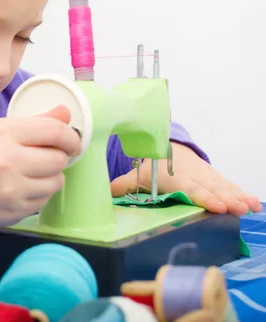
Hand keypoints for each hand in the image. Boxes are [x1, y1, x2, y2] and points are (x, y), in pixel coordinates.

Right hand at [0, 105, 81, 230]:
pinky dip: (39, 194)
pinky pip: (44, 201)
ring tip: (32, 174)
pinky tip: (22, 188)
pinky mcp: (13, 211)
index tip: (72, 142)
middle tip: (46, 157)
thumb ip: (34, 122)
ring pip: (55, 182)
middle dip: (59, 157)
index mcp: (4, 134)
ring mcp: (11, 190)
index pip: (54, 132)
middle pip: (59, 159)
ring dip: (50, 177)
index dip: (71, 137)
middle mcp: (8, 162)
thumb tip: (66, 114)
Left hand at [110, 142, 261, 216]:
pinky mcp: (215, 179)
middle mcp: (193, 177)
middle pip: (210, 190)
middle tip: (237, 209)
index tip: (217, 207)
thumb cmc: (153, 166)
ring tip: (250, 207)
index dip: (203, 199)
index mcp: (174, 178)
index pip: (190, 190)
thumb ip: (123, 185)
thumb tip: (105, 193)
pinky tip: (255, 204)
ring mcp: (207, 178)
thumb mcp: (137, 175)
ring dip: (237, 197)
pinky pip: (230, 186)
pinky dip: (242, 194)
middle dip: (224, 199)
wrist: (170, 146)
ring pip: (223, 188)